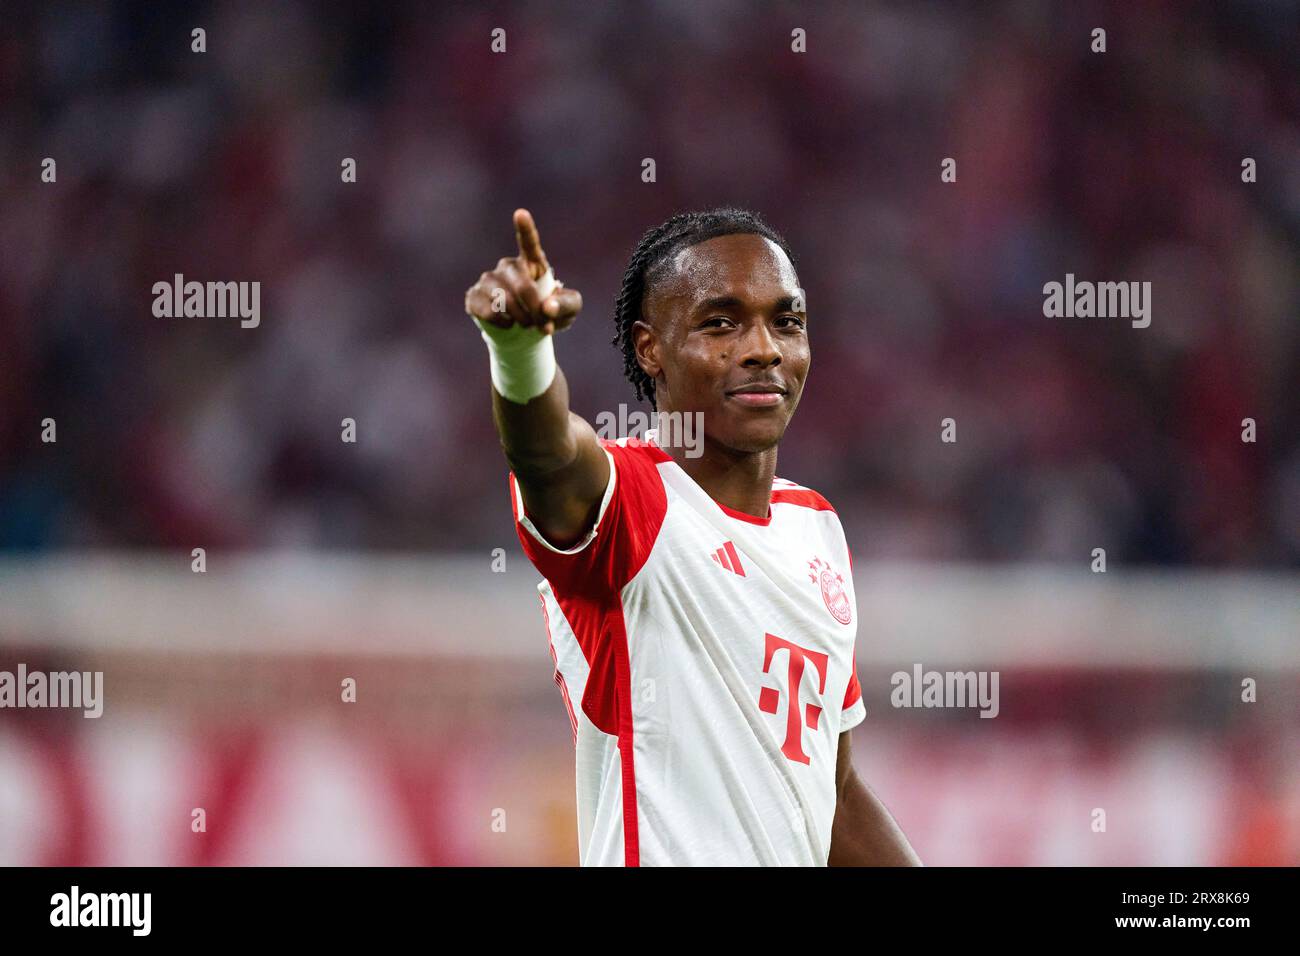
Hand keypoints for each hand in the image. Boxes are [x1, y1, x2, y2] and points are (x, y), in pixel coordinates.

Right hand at [465, 209, 582, 335]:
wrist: (524, 334)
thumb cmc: (548, 315)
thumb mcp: (568, 310)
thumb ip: (566, 305)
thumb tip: (547, 308)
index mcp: (532, 263)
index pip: (528, 243)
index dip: (525, 228)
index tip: (520, 214)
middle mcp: (508, 267)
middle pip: (523, 286)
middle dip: (536, 310)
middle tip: (543, 326)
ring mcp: (488, 280)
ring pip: (504, 299)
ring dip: (521, 318)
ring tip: (527, 325)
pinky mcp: (474, 296)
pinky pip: (487, 309)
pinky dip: (502, 322)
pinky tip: (508, 323)